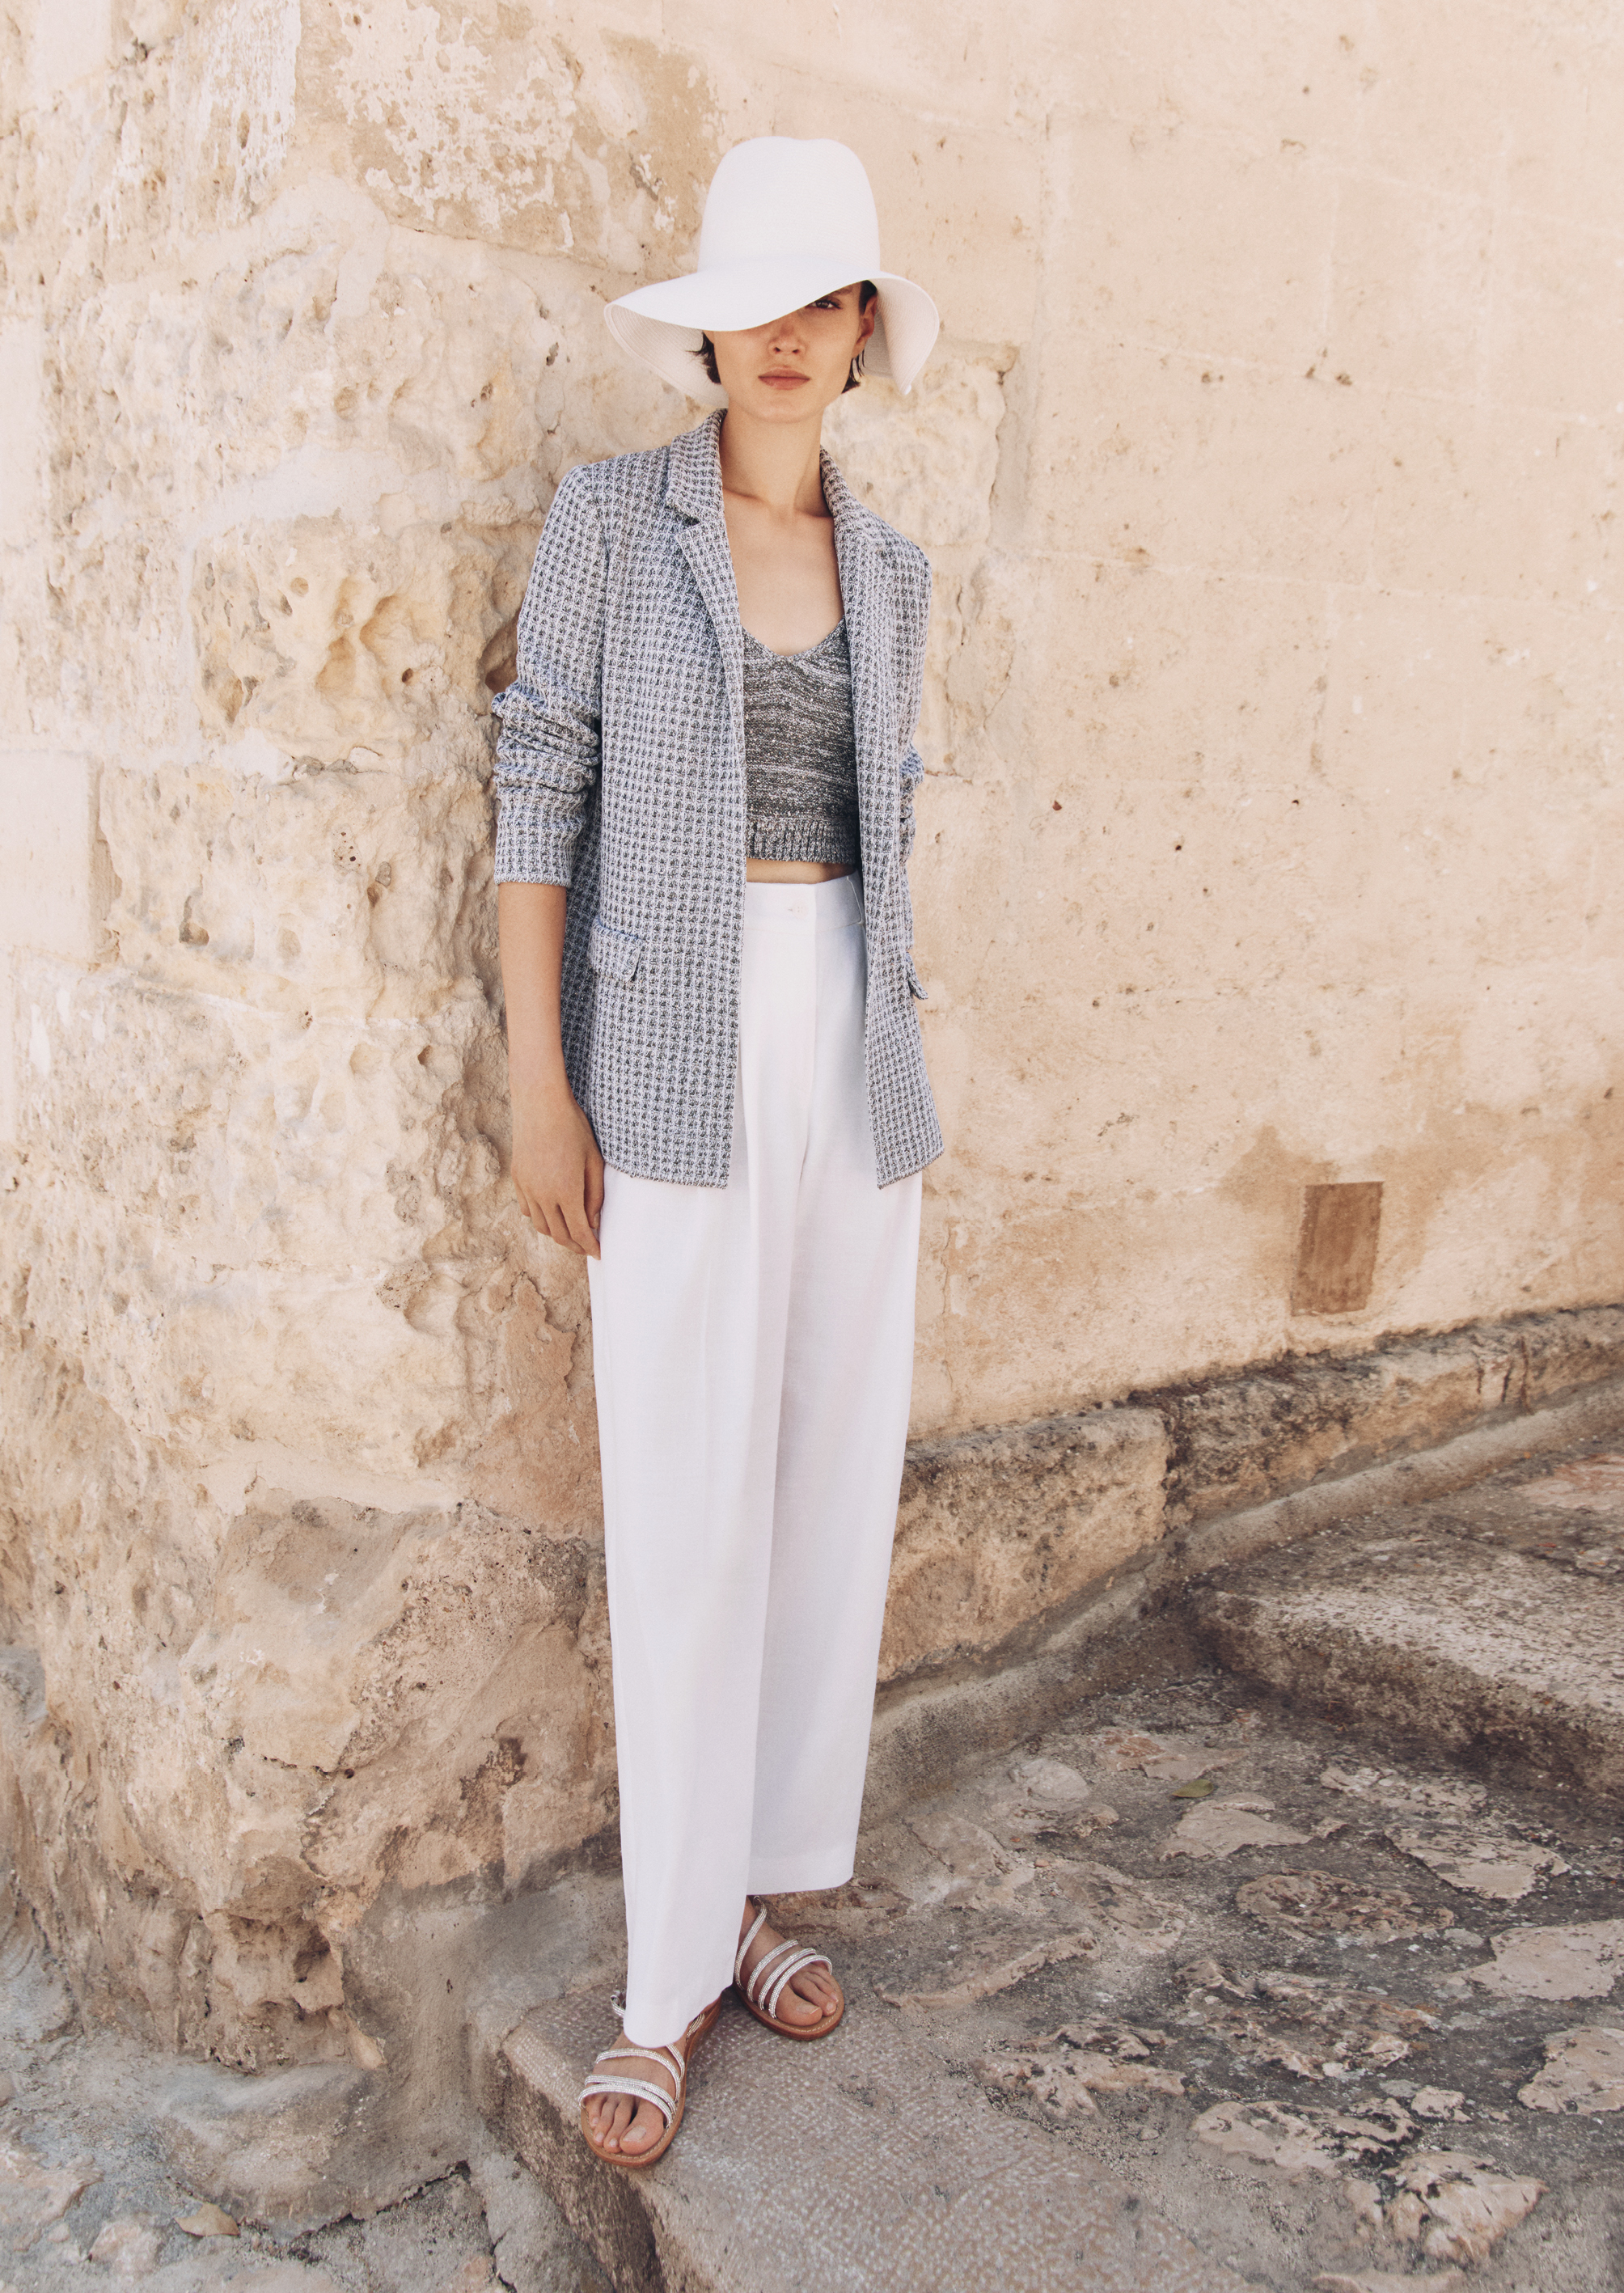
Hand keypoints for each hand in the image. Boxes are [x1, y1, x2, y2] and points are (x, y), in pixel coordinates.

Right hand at [511, 1084, 604, 1257]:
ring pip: (541, 1225)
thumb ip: (595, 1194)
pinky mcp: (517, 1178)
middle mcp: (543, 1195)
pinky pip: (528, 1210)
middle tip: (587, 1247)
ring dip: (557, 1235)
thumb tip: (594, 1221)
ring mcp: (527, 1188)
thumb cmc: (573, 1128)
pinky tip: (550, 1215)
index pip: (580, 1231)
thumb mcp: (593, 1161)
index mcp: (566, 1191)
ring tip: (571, 1234)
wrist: (540, 1104)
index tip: (599, 1253)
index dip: (590, 1246)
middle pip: (559, 1234)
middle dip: (575, 1245)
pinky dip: (540, 1218)